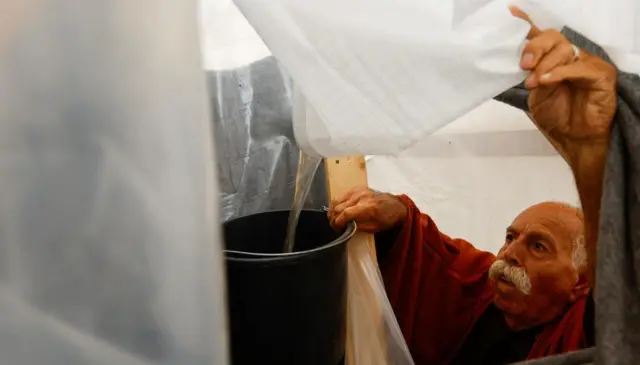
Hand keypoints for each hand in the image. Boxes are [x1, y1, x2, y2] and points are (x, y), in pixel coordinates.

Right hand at [327, 187, 406, 232]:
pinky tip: (337, 211)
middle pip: (339, 207)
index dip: (338, 222)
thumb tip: (345, 227)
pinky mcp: (356, 188)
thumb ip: (359, 227)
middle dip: (333, 218)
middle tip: (334, 226)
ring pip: (337, 200)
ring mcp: (358, 190)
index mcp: (368, 207)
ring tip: (334, 219)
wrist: (396, 205)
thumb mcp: (375, 227)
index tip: (337, 228)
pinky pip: (341, 196)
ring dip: (332, 211)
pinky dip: (337, 204)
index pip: (346, 213)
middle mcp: (361, 196)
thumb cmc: (387, 218)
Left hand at [511, 7, 616, 161]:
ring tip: (534, 82)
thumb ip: (530, 75)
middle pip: (552, 38)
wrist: (574, 138)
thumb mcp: (536, 93)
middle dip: (534, 48)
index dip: (526, 23)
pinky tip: (547, 81)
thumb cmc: (558, 116)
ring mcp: (586, 64)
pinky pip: (579, 67)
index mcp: (553, 59)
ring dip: (545, 65)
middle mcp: (570, 57)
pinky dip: (560, 73)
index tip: (511, 13)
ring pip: (564, 50)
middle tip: (524, 65)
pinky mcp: (600, 74)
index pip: (541, 36)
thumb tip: (519, 62)